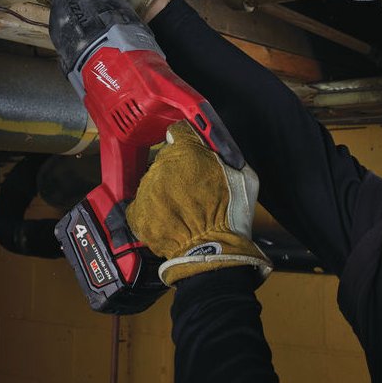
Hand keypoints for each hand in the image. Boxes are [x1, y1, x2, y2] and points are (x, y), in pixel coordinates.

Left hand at [127, 121, 271, 285]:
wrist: (212, 252)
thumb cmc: (230, 215)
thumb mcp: (244, 175)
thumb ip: (226, 154)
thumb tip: (218, 146)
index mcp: (187, 151)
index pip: (179, 131)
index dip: (188, 141)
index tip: (192, 148)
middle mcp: (162, 165)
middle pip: (166, 157)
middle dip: (179, 168)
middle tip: (194, 187)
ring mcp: (146, 188)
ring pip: (154, 180)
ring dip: (166, 189)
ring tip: (185, 208)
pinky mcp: (137, 211)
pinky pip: (142, 203)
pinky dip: (153, 210)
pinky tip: (170, 218)